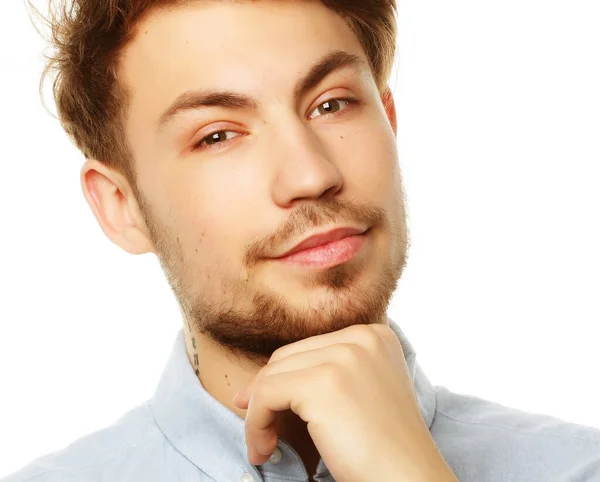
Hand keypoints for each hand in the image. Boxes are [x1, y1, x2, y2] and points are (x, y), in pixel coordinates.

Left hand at [232, 323, 456, 481]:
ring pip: (272, 375)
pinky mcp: (322, 383)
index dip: (284, 380)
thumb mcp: (362, 393)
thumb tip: (263, 379)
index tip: (268, 410)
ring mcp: (343, 357)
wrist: (409, 481)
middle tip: (261, 429)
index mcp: (375, 336)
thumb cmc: (384, 449)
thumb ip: (328, 374)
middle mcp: (361, 338)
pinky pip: (266, 395)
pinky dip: (256, 423)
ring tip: (264, 446)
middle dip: (265, 393)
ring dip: (259, 412)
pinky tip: (264, 449)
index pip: (310, 349)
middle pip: (288, 357)